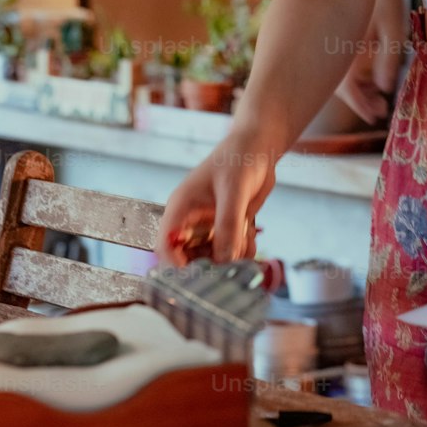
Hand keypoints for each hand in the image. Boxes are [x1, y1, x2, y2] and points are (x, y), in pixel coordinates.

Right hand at [157, 127, 276, 265]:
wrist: (261, 146)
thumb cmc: (240, 157)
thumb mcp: (234, 190)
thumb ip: (228, 225)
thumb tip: (224, 260)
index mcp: (181, 207)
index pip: (166, 245)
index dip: (175, 266)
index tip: (196, 279)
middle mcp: (192, 220)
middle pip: (188, 258)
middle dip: (208, 266)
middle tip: (228, 269)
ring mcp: (210, 226)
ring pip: (213, 258)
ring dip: (229, 258)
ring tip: (243, 240)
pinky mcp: (227, 228)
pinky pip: (231, 251)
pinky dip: (242, 251)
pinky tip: (251, 235)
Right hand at [334, 0, 406, 124]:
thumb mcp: (394, 29)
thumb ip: (388, 59)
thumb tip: (385, 87)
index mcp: (342, 49)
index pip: (346, 89)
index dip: (361, 106)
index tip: (375, 117)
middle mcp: (333, 48)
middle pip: (342, 85)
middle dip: (362, 101)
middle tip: (382, 109)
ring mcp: (334, 42)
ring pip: (342, 75)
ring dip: (360, 88)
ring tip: (380, 97)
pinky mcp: (339, 37)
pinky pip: (344, 63)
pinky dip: (357, 75)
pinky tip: (372, 77)